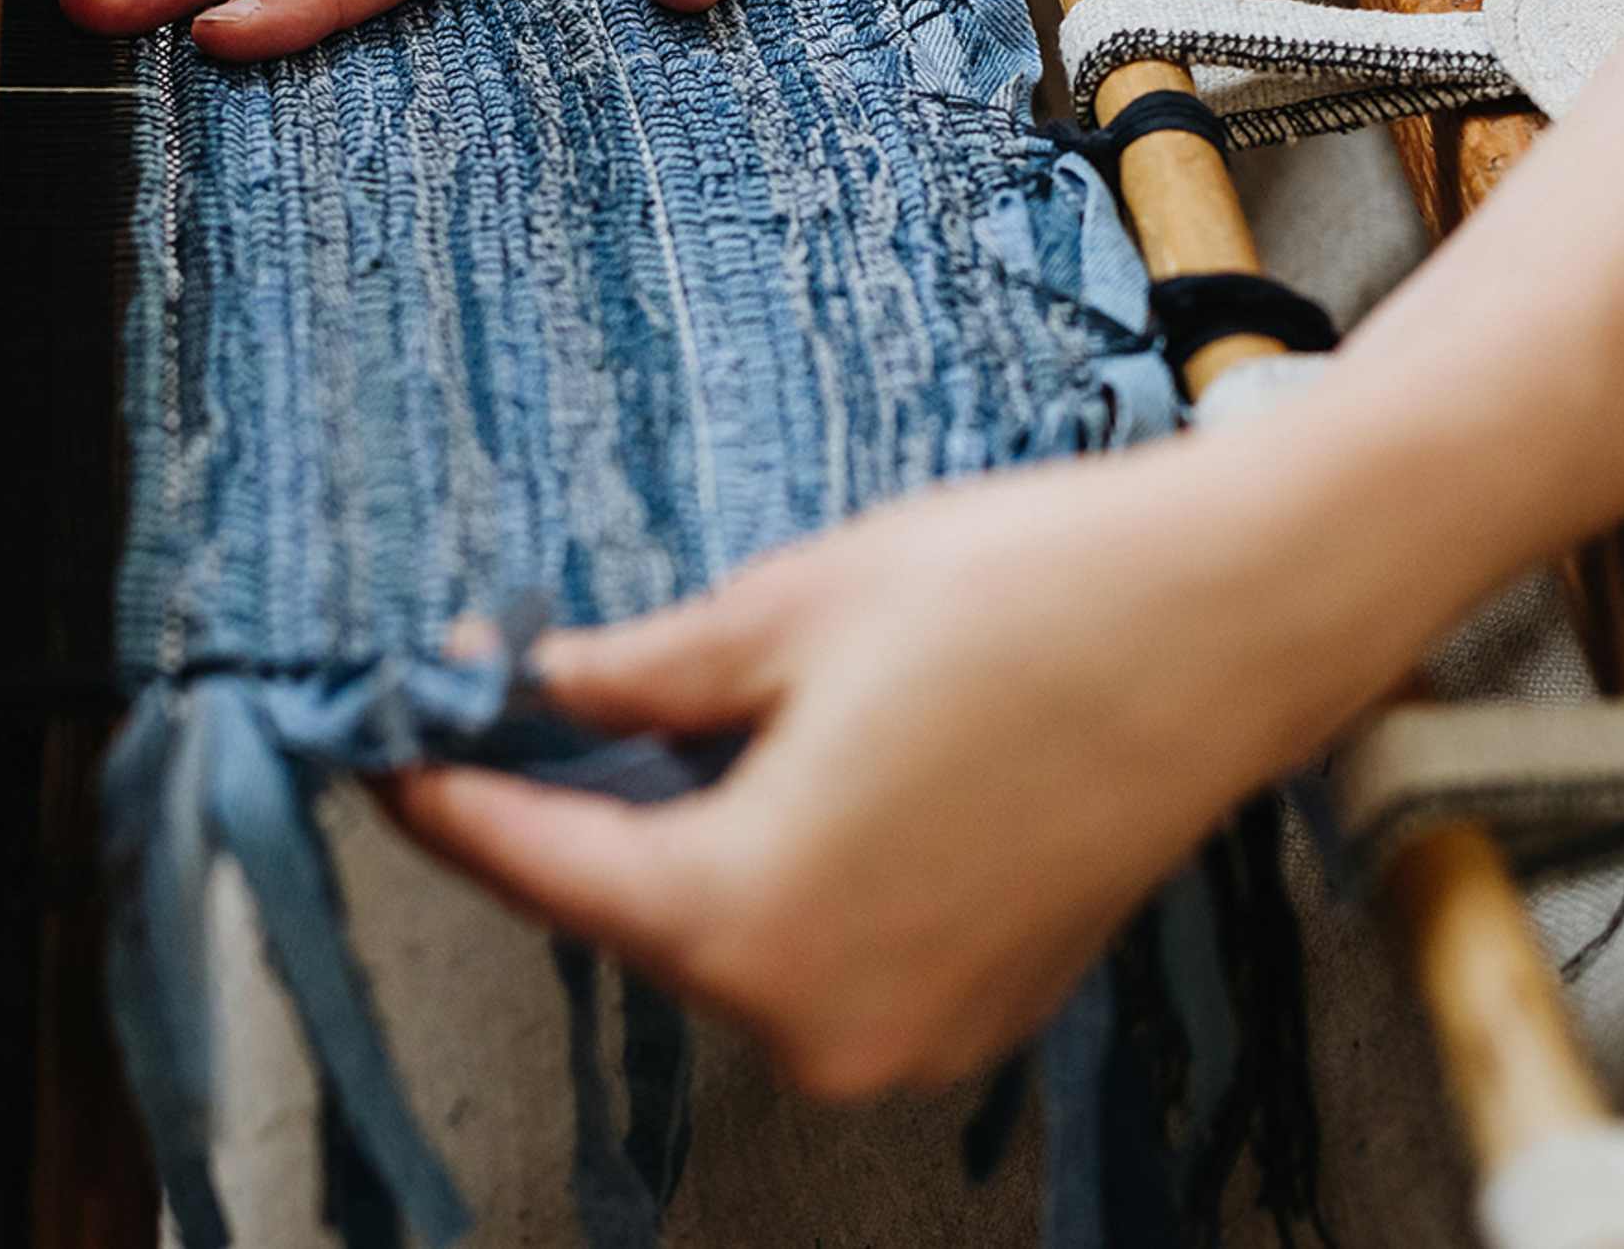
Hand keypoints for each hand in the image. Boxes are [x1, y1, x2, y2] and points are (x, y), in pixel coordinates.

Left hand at [380, 436, 1401, 1099]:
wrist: (1234, 615)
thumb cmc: (1021, 595)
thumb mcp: (792, 608)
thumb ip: (641, 676)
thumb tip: (539, 689)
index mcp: (752, 917)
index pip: (547, 870)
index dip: (452, 806)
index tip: (389, 762)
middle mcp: (824, 1017)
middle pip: (644, 911)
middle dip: (577, 812)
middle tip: (522, 710)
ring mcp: (917, 1029)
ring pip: (740, 932)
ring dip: (687, 838)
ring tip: (661, 724)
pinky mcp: (987, 1000)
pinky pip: (831, 944)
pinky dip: (788, 869)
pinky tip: (792, 772)